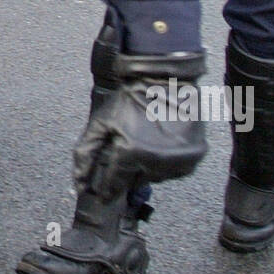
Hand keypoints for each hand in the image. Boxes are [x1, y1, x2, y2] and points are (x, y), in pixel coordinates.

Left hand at [72, 51, 206, 200]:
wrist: (164, 78)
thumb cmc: (131, 98)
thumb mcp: (102, 121)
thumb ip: (87, 152)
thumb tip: (80, 182)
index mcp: (131, 152)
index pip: (115, 184)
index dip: (108, 190)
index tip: (104, 194)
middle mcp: (156, 160)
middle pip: (136, 182)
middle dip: (128, 171)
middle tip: (128, 151)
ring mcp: (178, 159)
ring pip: (156, 178)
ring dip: (148, 167)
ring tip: (146, 142)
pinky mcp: (194, 156)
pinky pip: (176, 172)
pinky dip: (167, 163)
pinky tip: (161, 144)